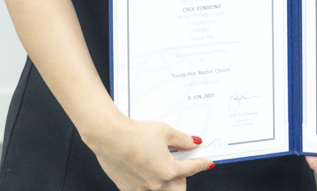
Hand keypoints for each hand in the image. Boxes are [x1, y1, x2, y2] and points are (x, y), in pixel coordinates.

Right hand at [83, 114, 211, 190]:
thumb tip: (194, 143)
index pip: (191, 169)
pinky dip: (150, 184)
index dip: (201, 164)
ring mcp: (141, 189)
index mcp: (168, 170)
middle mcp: (156, 184)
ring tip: (163, 168)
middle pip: (179, 188)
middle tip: (181, 164)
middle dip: (183, 177)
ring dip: (167, 183)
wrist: (109, 137)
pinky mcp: (128, 189)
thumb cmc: (134, 133)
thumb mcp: (165, 131)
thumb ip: (182, 140)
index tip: (207, 162)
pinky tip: (147, 171)